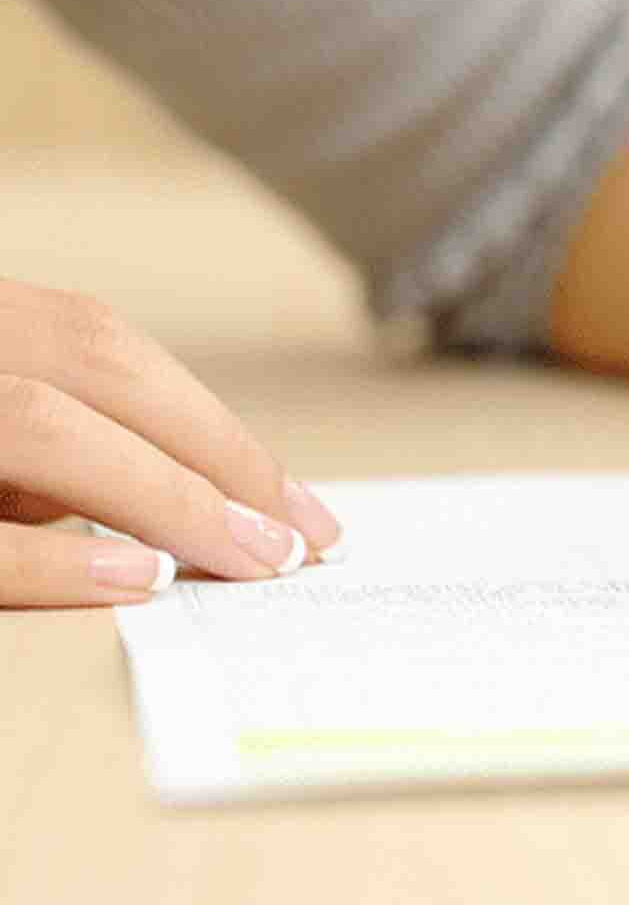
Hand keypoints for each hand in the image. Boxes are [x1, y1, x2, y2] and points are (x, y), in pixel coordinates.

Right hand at [0, 281, 342, 606]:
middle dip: (215, 457)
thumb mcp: (0, 437)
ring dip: (161, 496)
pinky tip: (141, 577)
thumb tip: (204, 502)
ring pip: (42, 423)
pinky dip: (58, 558)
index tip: (299, 509)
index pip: (110, 350)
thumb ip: (73, 449)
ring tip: (244, 558)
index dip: (216, 428)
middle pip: (98, 367)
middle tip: (292, 545)